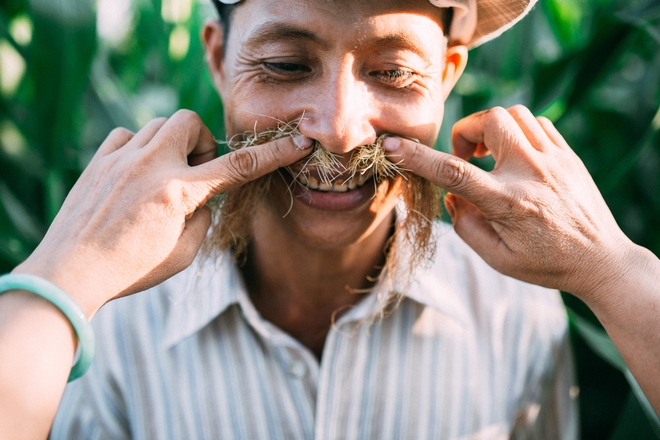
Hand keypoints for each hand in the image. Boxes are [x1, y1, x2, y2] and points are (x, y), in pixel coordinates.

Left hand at [14, 110, 311, 316]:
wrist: (70, 273)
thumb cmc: (131, 270)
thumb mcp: (182, 253)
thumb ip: (202, 217)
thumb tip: (202, 196)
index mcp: (177, 193)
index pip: (238, 167)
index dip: (273, 154)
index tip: (298, 143)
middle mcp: (150, 166)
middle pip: (190, 121)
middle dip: (200, 142)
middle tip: (193, 173)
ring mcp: (120, 159)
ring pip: (159, 124)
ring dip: (172, 145)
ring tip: (163, 178)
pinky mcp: (98, 161)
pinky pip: (127, 134)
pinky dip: (140, 148)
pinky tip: (136, 174)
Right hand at [384, 105, 635, 302]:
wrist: (601, 260)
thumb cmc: (546, 264)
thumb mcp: (497, 258)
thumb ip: (466, 225)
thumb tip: (452, 196)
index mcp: (507, 203)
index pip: (453, 172)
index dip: (418, 157)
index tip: (393, 146)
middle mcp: (531, 173)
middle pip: (489, 120)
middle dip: (466, 131)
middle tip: (467, 157)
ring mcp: (554, 159)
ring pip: (513, 113)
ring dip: (491, 127)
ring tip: (489, 154)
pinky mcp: (568, 155)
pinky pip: (537, 121)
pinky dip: (517, 129)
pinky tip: (515, 155)